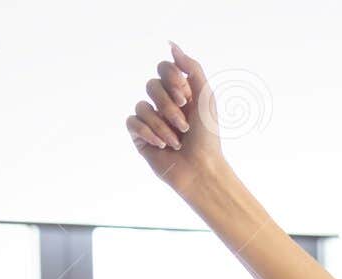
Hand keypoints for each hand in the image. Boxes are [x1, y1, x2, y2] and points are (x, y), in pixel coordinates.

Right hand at [126, 42, 227, 191]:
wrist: (201, 169)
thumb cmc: (208, 136)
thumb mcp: (205, 96)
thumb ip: (191, 67)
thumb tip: (171, 45)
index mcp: (180, 92)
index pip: (164, 68)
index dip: (171, 79)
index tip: (185, 96)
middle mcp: (164, 103)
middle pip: (152, 86)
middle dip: (169, 106)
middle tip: (185, 125)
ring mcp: (151, 120)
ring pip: (143, 106)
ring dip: (162, 124)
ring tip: (177, 141)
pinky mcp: (140, 136)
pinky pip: (133, 122)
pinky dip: (148, 132)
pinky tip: (161, 145)